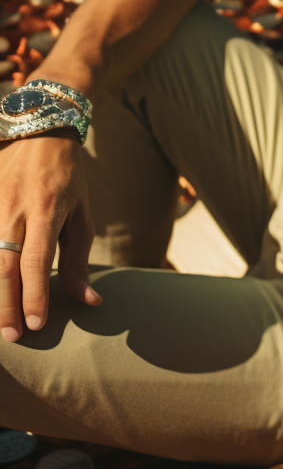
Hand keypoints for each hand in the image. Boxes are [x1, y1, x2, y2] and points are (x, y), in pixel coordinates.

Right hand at [0, 132, 100, 341]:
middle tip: (12, 337)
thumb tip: (88, 300)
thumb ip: (79, 260)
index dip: (34, 296)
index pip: (36, 262)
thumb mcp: (82, 215)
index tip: (36, 324)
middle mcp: (14, 209)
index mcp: (45, 210)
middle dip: (6, 305)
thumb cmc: (67, 177)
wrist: (37, 132)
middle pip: (5, 266)